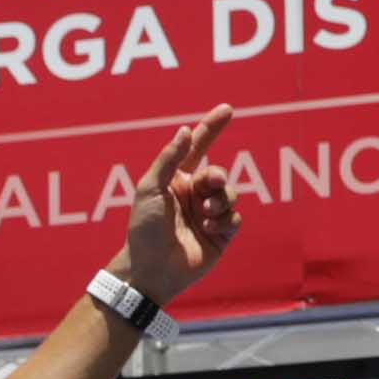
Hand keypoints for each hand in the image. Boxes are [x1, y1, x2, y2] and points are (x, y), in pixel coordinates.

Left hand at [113, 105, 238, 304]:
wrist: (151, 269)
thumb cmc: (143, 228)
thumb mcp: (150, 188)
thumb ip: (169, 159)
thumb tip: (185, 130)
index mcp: (178, 180)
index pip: (199, 147)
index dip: (212, 127)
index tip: (227, 109)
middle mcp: (195, 195)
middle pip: (219, 174)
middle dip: (217, 177)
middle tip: (208, 186)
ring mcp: (208, 216)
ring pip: (231, 195)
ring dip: (220, 201)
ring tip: (205, 215)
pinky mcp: (220, 236)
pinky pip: (235, 219)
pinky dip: (224, 222)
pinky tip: (209, 231)